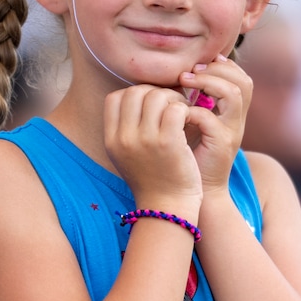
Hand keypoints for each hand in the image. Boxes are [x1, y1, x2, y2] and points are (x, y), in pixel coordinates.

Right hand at [104, 84, 202, 208]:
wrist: (167, 208)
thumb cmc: (152, 179)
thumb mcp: (127, 156)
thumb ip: (126, 129)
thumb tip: (137, 97)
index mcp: (111, 140)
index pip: (115, 97)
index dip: (134, 95)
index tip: (151, 106)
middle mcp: (124, 138)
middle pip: (135, 92)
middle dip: (156, 93)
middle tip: (171, 105)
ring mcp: (145, 140)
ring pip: (157, 96)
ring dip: (173, 99)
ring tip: (182, 113)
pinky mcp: (168, 142)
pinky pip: (176, 108)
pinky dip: (185, 109)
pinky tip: (188, 122)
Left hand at [179, 54, 252, 193]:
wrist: (196, 192)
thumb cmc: (189, 156)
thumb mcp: (194, 125)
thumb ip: (193, 103)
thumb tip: (179, 77)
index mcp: (233, 114)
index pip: (242, 79)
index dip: (225, 67)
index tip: (200, 63)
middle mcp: (237, 121)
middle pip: (243, 82)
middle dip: (216, 70)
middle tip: (190, 71)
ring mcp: (231, 132)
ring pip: (233, 94)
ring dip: (208, 82)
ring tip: (184, 82)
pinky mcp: (220, 145)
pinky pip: (210, 119)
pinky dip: (193, 111)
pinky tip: (179, 113)